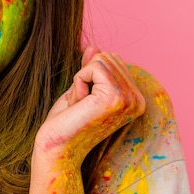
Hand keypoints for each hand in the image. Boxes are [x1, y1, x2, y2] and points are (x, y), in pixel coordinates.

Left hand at [34, 46, 145, 164]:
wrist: (56, 147)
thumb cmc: (66, 122)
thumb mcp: (81, 88)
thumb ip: (91, 68)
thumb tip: (94, 46)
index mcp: (135, 99)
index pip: (114, 60)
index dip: (91, 75)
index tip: (86, 102)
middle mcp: (137, 100)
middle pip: (108, 57)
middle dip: (86, 75)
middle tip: (81, 104)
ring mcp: (128, 100)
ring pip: (100, 59)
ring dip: (82, 80)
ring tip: (81, 105)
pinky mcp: (115, 98)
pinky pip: (92, 67)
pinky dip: (78, 81)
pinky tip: (78, 103)